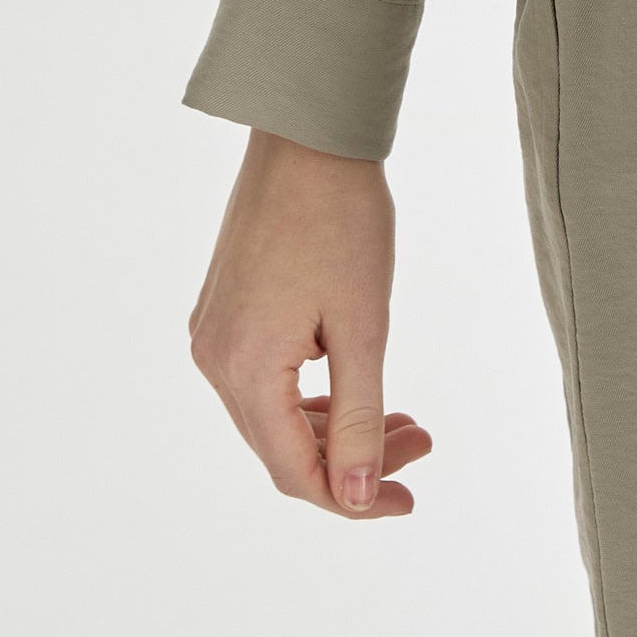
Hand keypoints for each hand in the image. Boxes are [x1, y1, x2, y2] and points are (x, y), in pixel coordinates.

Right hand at [188, 128, 432, 515]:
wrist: (307, 136)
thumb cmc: (342, 219)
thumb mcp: (363, 325)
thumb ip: (357, 419)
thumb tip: (359, 498)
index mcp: (243, 368)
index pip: (294, 471)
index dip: (354, 498)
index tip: (411, 499)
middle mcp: (214, 359)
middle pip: (282, 447)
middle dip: (354, 459)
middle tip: (422, 444)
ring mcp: (213, 334)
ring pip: (273, 415)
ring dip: (335, 427)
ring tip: (404, 419)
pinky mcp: (224, 311)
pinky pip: (264, 379)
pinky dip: (311, 394)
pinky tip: (358, 388)